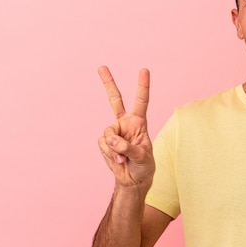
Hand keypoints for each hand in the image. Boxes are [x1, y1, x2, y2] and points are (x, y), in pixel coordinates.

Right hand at [97, 66, 154, 187]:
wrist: (133, 179)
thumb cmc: (144, 166)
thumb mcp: (142, 157)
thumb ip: (128, 147)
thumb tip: (112, 140)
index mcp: (139, 123)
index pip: (141, 101)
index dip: (143, 86)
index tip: (144, 70)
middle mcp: (125, 123)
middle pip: (115, 100)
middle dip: (108, 83)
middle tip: (101, 67)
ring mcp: (114, 132)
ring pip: (108, 133)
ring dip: (114, 148)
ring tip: (124, 158)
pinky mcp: (104, 142)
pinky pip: (103, 145)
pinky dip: (110, 154)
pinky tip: (118, 160)